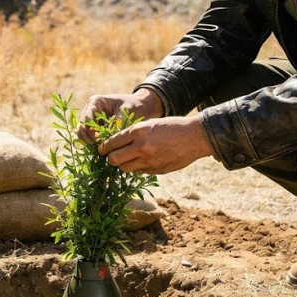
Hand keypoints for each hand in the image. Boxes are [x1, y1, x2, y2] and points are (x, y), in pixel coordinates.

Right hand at [78, 88, 164, 142]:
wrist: (139, 107)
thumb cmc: (133, 105)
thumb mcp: (127, 111)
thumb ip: (117, 123)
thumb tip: (110, 138)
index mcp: (95, 102)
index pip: (86, 118)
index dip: (90, 131)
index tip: (98, 140)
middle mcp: (90, 111)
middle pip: (81, 128)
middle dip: (88, 139)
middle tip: (99, 148)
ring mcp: (91, 121)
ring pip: (83, 135)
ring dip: (91, 144)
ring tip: (102, 150)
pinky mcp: (95, 129)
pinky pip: (90, 139)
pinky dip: (95, 145)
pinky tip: (105, 150)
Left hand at [97, 115, 211, 174]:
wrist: (195, 137)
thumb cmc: (172, 127)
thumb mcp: (150, 124)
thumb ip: (134, 134)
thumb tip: (116, 145)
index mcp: (139, 132)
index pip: (112, 142)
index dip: (104, 147)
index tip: (101, 149)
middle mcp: (142, 147)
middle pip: (114, 159)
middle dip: (109, 158)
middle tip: (110, 156)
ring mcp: (149, 161)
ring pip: (124, 169)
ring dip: (122, 165)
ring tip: (125, 159)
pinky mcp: (156, 171)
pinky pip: (139, 172)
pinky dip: (136, 168)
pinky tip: (142, 161)